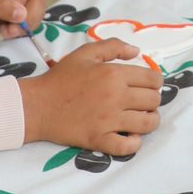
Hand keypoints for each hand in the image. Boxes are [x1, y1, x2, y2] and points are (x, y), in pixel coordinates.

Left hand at [0, 0, 45, 38]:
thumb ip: (3, 7)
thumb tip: (21, 15)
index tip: (12, 9)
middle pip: (39, 0)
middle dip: (26, 18)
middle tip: (10, 30)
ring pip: (38, 12)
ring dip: (24, 26)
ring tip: (6, 30)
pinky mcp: (27, 8)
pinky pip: (33, 20)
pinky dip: (22, 29)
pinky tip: (8, 30)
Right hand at [18, 38, 161, 155]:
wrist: (37, 105)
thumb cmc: (61, 78)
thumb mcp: (86, 53)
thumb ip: (113, 46)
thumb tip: (137, 51)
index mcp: (113, 74)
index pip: (153, 79)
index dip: (155, 82)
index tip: (147, 85)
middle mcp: (115, 97)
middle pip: (154, 101)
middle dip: (152, 100)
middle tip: (141, 101)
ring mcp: (108, 120)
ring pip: (148, 123)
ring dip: (150, 120)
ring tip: (140, 117)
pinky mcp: (99, 139)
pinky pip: (128, 146)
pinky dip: (135, 143)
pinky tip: (130, 135)